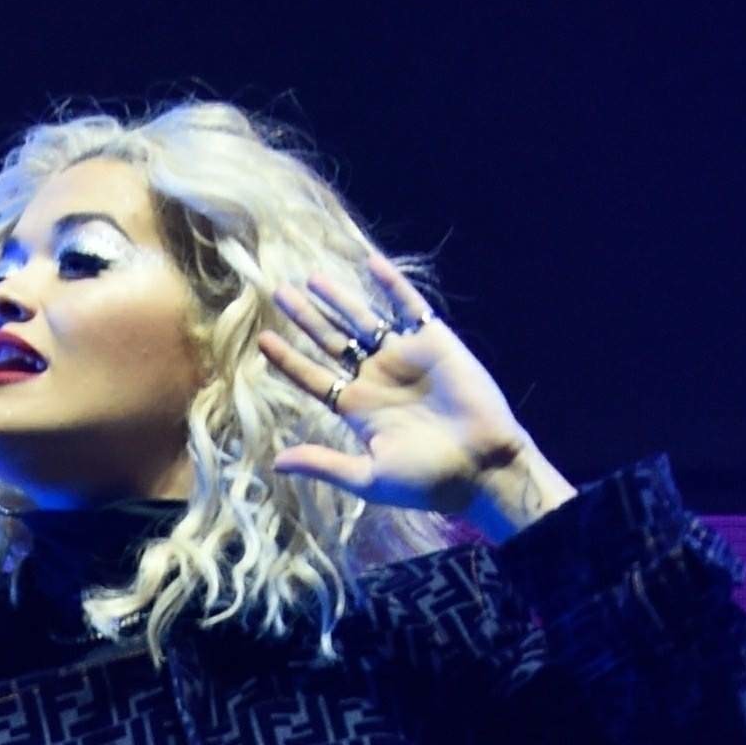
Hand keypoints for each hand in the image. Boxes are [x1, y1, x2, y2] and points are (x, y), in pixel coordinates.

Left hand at [259, 250, 574, 539]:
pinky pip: (409, 306)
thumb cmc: (427, 481)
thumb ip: (324, 464)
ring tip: (311, 279)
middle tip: (279, 292)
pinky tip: (370, 263)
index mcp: (357, 410)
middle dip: (306, 318)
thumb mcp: (368, 476)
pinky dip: (391, 285)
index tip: (262, 340)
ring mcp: (404, 358)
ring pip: (364, 320)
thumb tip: (275, 463)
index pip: (315, 377)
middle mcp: (377, 379)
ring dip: (338, 299)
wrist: (482, 467)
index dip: (288, 359)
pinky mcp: (434, 343)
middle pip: (332, 342)